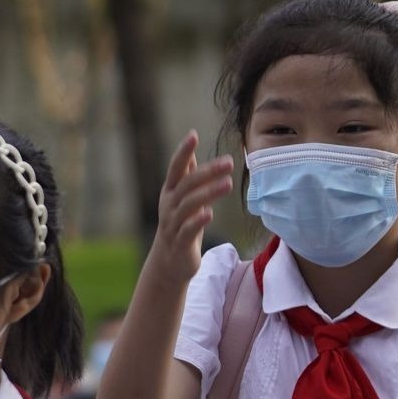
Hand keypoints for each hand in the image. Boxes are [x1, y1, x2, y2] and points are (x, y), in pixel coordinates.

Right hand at [150, 133, 235, 275]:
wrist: (168, 263)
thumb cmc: (179, 225)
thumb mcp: (182, 199)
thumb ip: (186, 176)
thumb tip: (190, 151)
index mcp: (170, 192)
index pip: (176, 168)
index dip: (183, 151)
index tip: (193, 135)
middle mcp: (169, 205)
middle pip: (187, 184)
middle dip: (207, 172)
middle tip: (229, 162)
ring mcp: (173, 224)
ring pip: (189, 205)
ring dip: (208, 193)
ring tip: (228, 183)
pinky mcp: (180, 242)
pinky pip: (188, 230)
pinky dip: (198, 221)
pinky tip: (209, 213)